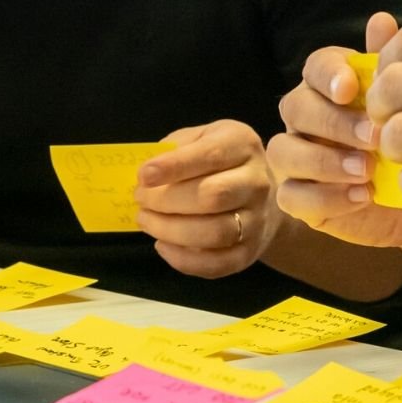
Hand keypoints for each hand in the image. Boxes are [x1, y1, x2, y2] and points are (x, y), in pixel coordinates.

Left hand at [134, 119, 278, 277]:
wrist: (260, 196)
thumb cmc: (218, 162)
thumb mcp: (199, 139)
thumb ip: (174, 150)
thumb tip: (146, 176)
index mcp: (242, 145)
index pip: (211, 155)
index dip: (175, 166)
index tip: (144, 176)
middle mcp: (257, 182)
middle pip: (213, 196)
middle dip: (167, 200)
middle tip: (141, 199)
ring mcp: (257, 220)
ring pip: (215, 232)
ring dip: (170, 230)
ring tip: (146, 220)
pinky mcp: (249, 252)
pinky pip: (217, 264)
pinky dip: (183, 260)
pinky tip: (162, 245)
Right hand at [266, 13, 401, 254]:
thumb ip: (392, 67)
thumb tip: (381, 20)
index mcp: (330, 85)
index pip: (315, 66)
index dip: (329, 74)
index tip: (350, 88)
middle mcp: (306, 116)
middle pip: (295, 107)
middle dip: (333, 122)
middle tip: (373, 138)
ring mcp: (296, 157)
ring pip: (283, 150)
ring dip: (324, 161)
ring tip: (366, 171)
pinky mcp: (297, 197)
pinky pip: (291, 195)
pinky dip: (325, 197)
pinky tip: (362, 196)